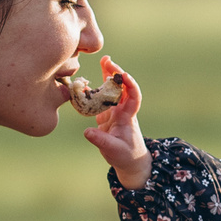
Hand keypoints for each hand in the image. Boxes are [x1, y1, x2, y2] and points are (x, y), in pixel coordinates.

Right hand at [82, 58, 150, 190]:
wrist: (130, 160)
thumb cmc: (126, 156)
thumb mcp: (113, 150)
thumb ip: (101, 141)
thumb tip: (87, 131)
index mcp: (127, 117)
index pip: (133, 98)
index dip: (131, 85)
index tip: (124, 75)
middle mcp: (122, 110)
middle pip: (122, 88)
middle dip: (116, 73)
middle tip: (107, 60)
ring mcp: (114, 111)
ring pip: (112, 90)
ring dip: (108, 76)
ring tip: (103, 61)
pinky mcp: (106, 115)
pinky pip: (101, 99)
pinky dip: (95, 89)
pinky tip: (86, 82)